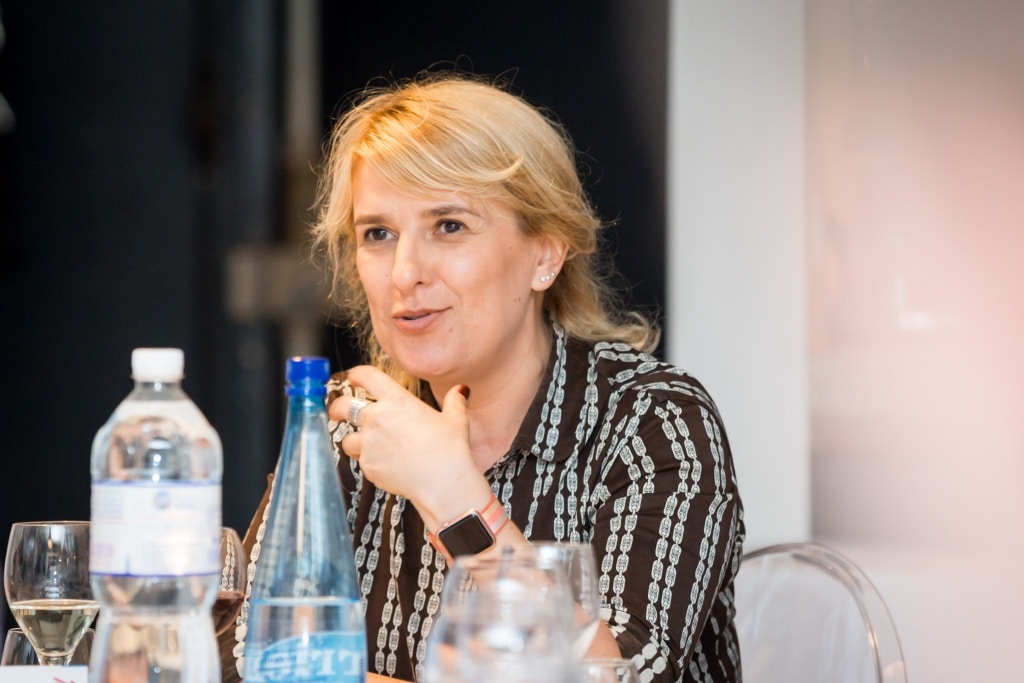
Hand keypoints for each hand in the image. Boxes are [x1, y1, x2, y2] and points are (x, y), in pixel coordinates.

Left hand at [328, 366, 488, 526]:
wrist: (442, 481)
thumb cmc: (450, 449)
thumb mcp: (455, 420)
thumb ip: (454, 402)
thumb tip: (460, 392)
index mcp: (397, 401)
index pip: (367, 377)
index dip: (357, 374)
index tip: (354, 376)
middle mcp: (377, 418)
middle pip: (343, 406)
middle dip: (336, 408)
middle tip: (336, 411)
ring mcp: (370, 443)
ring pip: (348, 439)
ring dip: (354, 440)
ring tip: (367, 446)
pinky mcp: (368, 466)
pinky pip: (361, 461)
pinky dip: (369, 462)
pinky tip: (386, 465)